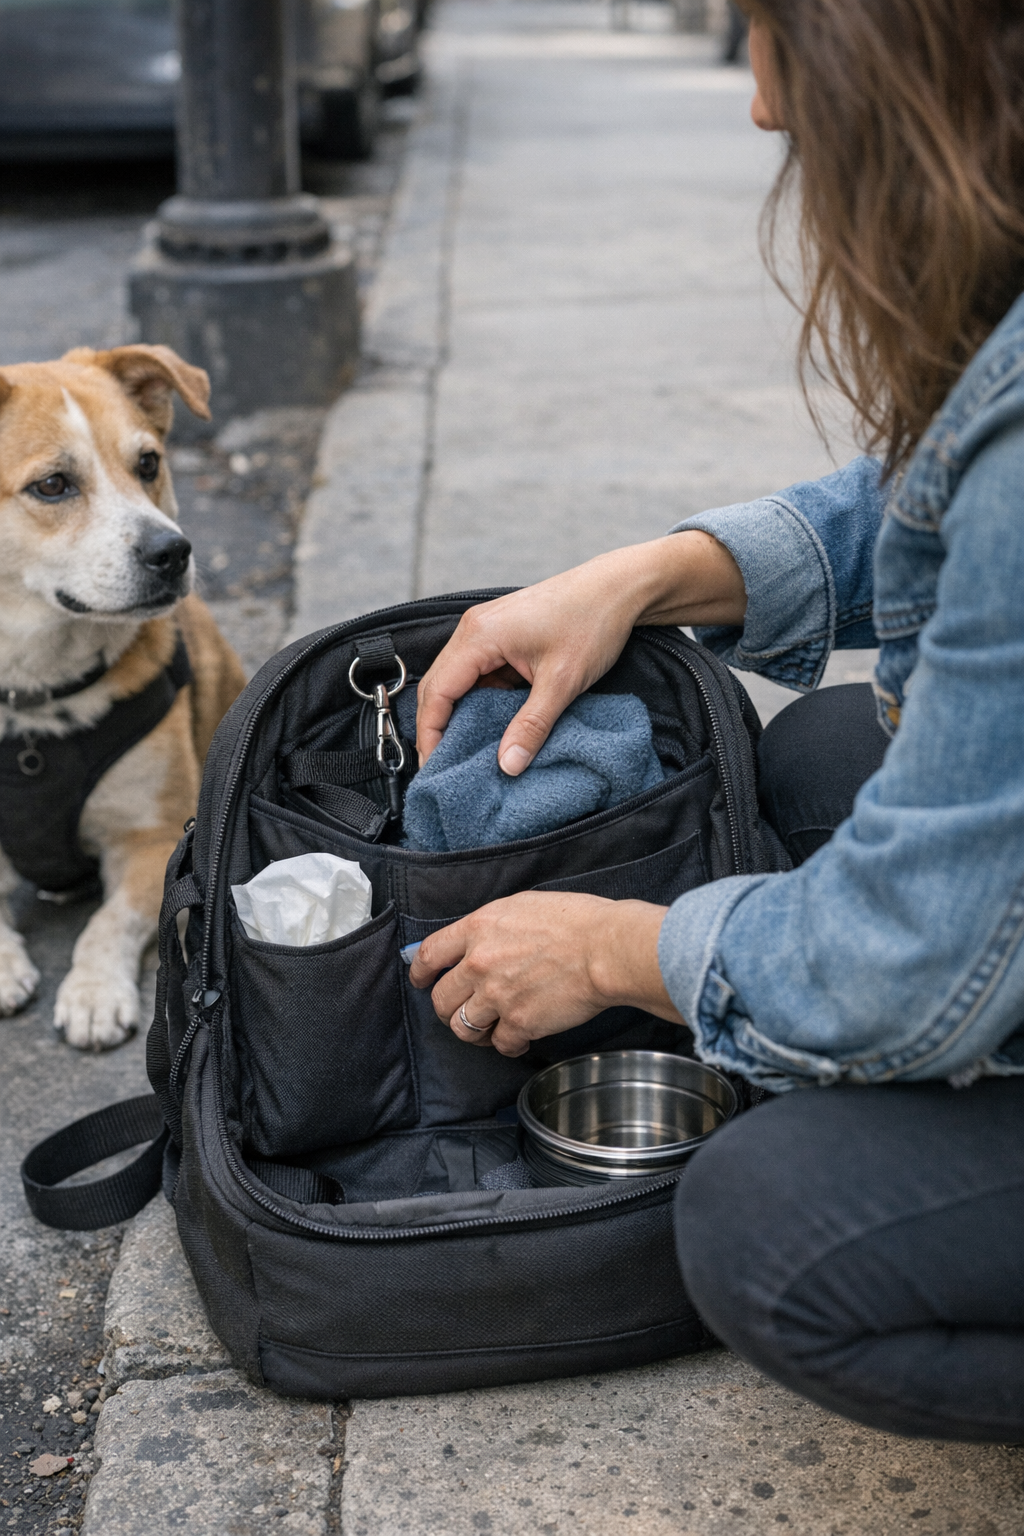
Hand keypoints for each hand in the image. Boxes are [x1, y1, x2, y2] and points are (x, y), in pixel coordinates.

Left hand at [408, 892, 683, 1056]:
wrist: (606, 949)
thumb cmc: (576, 921)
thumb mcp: (522, 906)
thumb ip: (491, 926)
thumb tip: (476, 940)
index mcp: (477, 928)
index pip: (429, 954)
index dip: (419, 972)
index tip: (421, 980)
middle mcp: (478, 963)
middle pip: (441, 999)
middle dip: (448, 1009)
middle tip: (462, 1010)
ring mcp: (496, 996)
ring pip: (462, 1027)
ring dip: (473, 1031)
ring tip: (490, 1028)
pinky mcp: (519, 1023)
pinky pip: (500, 1044)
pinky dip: (509, 1045)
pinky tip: (522, 1038)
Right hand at [415, 532, 745, 772]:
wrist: (619, 587)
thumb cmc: (592, 621)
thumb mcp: (562, 682)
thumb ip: (532, 726)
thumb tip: (507, 766)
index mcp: (479, 636)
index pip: (437, 691)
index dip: (430, 733)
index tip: (436, 768)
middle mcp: (474, 629)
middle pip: (438, 686)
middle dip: (437, 727)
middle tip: (447, 768)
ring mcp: (486, 630)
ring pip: (457, 681)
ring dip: (459, 715)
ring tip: (468, 753)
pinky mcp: (501, 635)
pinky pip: (478, 673)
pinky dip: (480, 701)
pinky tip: (493, 726)